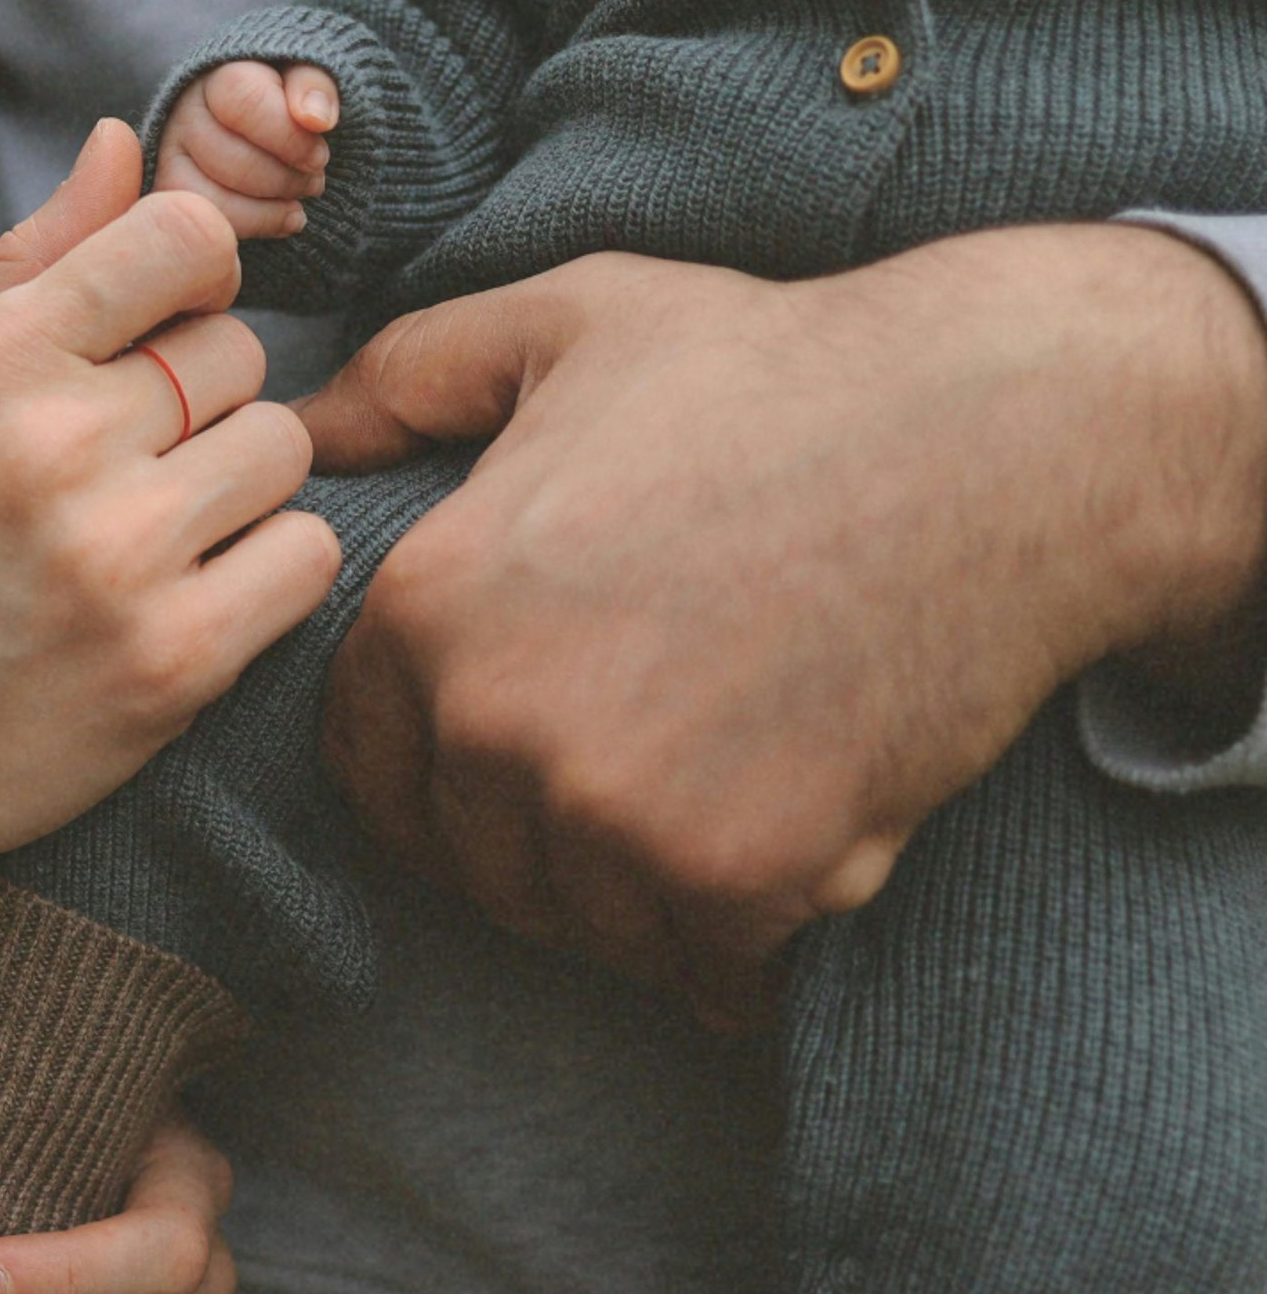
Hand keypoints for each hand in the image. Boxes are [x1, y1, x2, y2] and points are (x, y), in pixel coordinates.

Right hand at [0, 122, 339, 953]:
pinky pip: (307, 556)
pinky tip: (196, 594)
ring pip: (283, 450)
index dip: (193, 280)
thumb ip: (35, 264)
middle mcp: (57, 446)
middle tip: (132, 467)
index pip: (183, 239)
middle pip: (241, 355)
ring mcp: (121, 557)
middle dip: (201, 404)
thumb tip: (121, 141)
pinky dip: (268, 573)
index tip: (164, 331)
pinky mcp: (175, 659)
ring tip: (160, 534)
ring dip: (240, 489)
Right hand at [154, 61, 339, 240]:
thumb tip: (316, 118)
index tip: (318, 157)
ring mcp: (171, 157)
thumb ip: (314, 87)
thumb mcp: (307, 81)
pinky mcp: (173, 195)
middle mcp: (184, 113)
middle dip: (285, 179)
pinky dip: (253, 228)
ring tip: (298, 201)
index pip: (243, 102)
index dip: (287, 137)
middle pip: (231, 159)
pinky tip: (282, 220)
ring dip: (270, 209)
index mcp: (219, 75)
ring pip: (214, 198)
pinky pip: (208, 225)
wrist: (263, 127)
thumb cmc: (288, 103)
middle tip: (314, 180)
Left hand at [301, 224, 1266, 1028]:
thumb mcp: (571, 321)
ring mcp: (612, 814)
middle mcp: (494, 725)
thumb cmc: (778, 371)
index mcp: (430, 607)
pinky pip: (701, 972)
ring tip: (718, 798)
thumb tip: (297, 429)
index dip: (432, 770)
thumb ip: (410, 376)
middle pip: (471, 862)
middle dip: (537, 839)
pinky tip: (788, 856)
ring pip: (584, 925)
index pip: (367, 766)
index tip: (511, 754)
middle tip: (638, 776)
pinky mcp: (733, 880)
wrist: (995, 445)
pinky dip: (740, 944)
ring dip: (638, 896)